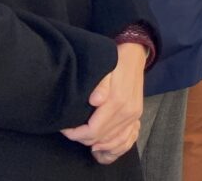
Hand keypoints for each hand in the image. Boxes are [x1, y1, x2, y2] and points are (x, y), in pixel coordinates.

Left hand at [61, 43, 146, 163]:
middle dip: (83, 139)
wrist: (134, 56)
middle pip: (101, 138)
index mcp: (118, 102)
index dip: (77, 134)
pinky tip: (100, 143)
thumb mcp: (105, 69)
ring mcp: (134, 116)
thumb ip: (101, 86)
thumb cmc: (115, 62)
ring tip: (82, 137)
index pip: (94, 130)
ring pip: (112, 141)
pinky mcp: (136, 116)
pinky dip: (112, 145)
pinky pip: (125, 139)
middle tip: (71, 131)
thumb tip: (95, 101)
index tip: (66, 128)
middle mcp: (128, 112)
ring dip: (96, 143)